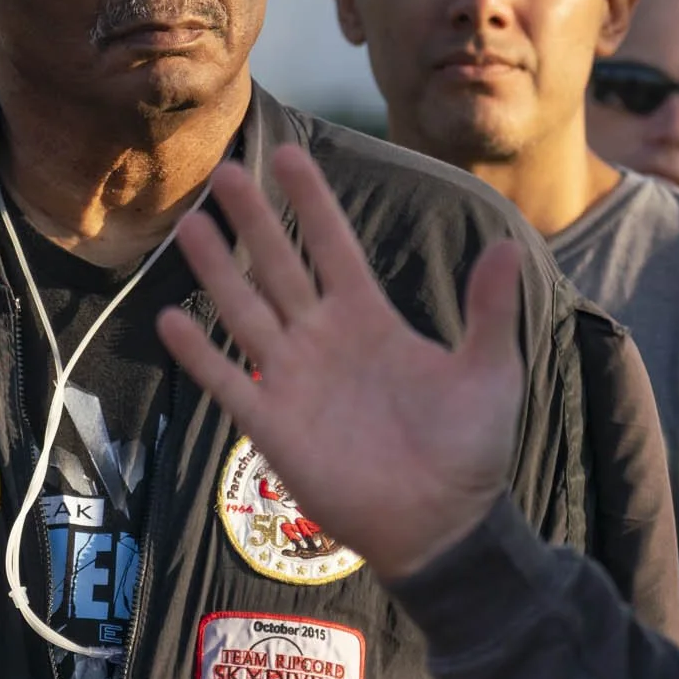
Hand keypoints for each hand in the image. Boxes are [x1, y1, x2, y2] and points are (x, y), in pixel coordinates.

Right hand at [157, 144, 520, 579]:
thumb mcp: (488, 373)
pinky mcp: (272, 424)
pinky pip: (228, 379)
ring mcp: (292, 379)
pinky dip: (200, 354)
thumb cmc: (469, 450)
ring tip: (190, 226)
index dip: (312, 202)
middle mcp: (323, 338)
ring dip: (217, 270)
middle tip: (224, 171)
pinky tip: (172, 320)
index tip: (289, 154)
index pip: (334, 246)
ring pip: (245, 310)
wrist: (442, 525)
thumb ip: (488, 311)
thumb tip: (505, 245)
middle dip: (253, 219)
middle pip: (279, 265)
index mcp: (370, 318)